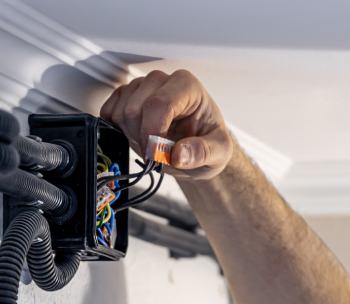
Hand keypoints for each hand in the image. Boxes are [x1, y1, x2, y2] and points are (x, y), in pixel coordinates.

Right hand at [99, 69, 232, 180]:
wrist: (199, 146)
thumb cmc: (209, 142)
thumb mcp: (219, 153)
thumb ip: (203, 152)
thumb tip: (179, 154)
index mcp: (187, 87)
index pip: (159, 104)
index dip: (153, 133)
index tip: (157, 155)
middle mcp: (162, 81)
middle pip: (135, 108)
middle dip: (143, 138)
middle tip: (159, 154)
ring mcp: (141, 87)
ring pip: (120, 111)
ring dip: (133, 136)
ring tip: (153, 145)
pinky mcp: (126, 97)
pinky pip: (109, 113)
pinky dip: (120, 132)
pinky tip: (138, 138)